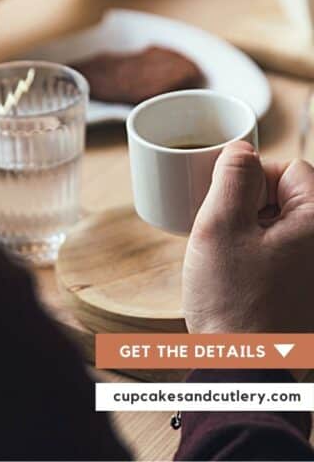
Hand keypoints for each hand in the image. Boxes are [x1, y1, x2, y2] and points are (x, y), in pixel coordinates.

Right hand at [183, 140, 313, 332]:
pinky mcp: (309, 298)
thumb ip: (233, 175)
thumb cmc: (233, 304)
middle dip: (252, 209)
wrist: (244, 374)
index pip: (290, 168)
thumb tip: (241, 150)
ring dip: (255, 237)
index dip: (253, 179)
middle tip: (227, 238)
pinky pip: (287, 260)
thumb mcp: (220, 225)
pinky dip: (264, 262)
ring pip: (285, 230)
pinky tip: (242, 284)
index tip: (229, 207)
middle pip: (290, 199)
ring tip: (232, 266)